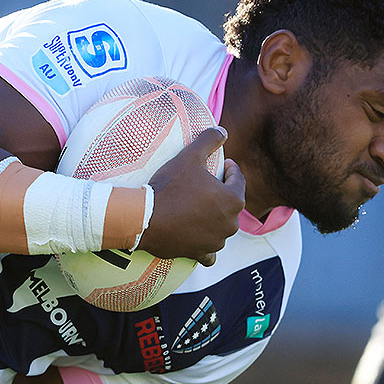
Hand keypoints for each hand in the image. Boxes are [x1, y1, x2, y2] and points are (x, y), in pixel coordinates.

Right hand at [138, 127, 244, 266]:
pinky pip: (211, 252)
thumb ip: (209, 140)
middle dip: (222, 194)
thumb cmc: (169, 187)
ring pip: (222, 227)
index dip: (230, 169)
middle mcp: (230, 223)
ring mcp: (217, 241)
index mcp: (233, 199)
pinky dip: (207, 245)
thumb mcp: (189, 156)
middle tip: (206, 186)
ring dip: (214, 218)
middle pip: (231, 204)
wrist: (145, 219)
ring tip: (199, 208)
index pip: (238, 180)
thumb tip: (223, 131)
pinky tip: (200, 237)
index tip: (222, 164)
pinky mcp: (202, 253)